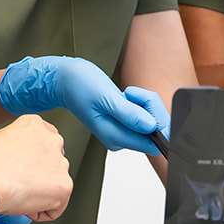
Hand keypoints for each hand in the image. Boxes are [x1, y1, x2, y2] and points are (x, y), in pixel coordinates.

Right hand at [0, 56, 169, 155]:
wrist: (65, 80)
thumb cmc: (80, 85)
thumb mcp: (105, 98)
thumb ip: (129, 114)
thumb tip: (151, 127)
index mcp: (114, 137)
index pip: (153, 143)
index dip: (158, 122)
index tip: (146, 102)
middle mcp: (120, 139)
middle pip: (155, 131)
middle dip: (152, 108)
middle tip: (132, 93)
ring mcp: (123, 131)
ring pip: (152, 121)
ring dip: (146, 103)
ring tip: (126, 93)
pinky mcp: (125, 123)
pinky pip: (145, 114)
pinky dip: (142, 101)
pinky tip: (127, 95)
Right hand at [0, 114, 71, 223]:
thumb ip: (16, 147)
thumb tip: (15, 162)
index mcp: (35, 125)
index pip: (45, 141)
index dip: (33, 160)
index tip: (24, 168)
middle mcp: (52, 141)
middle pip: (53, 163)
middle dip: (39, 176)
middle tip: (20, 184)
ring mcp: (61, 164)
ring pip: (55, 185)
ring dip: (40, 194)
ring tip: (18, 195)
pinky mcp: (64, 187)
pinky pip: (55, 207)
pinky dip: (40, 213)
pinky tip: (23, 206)